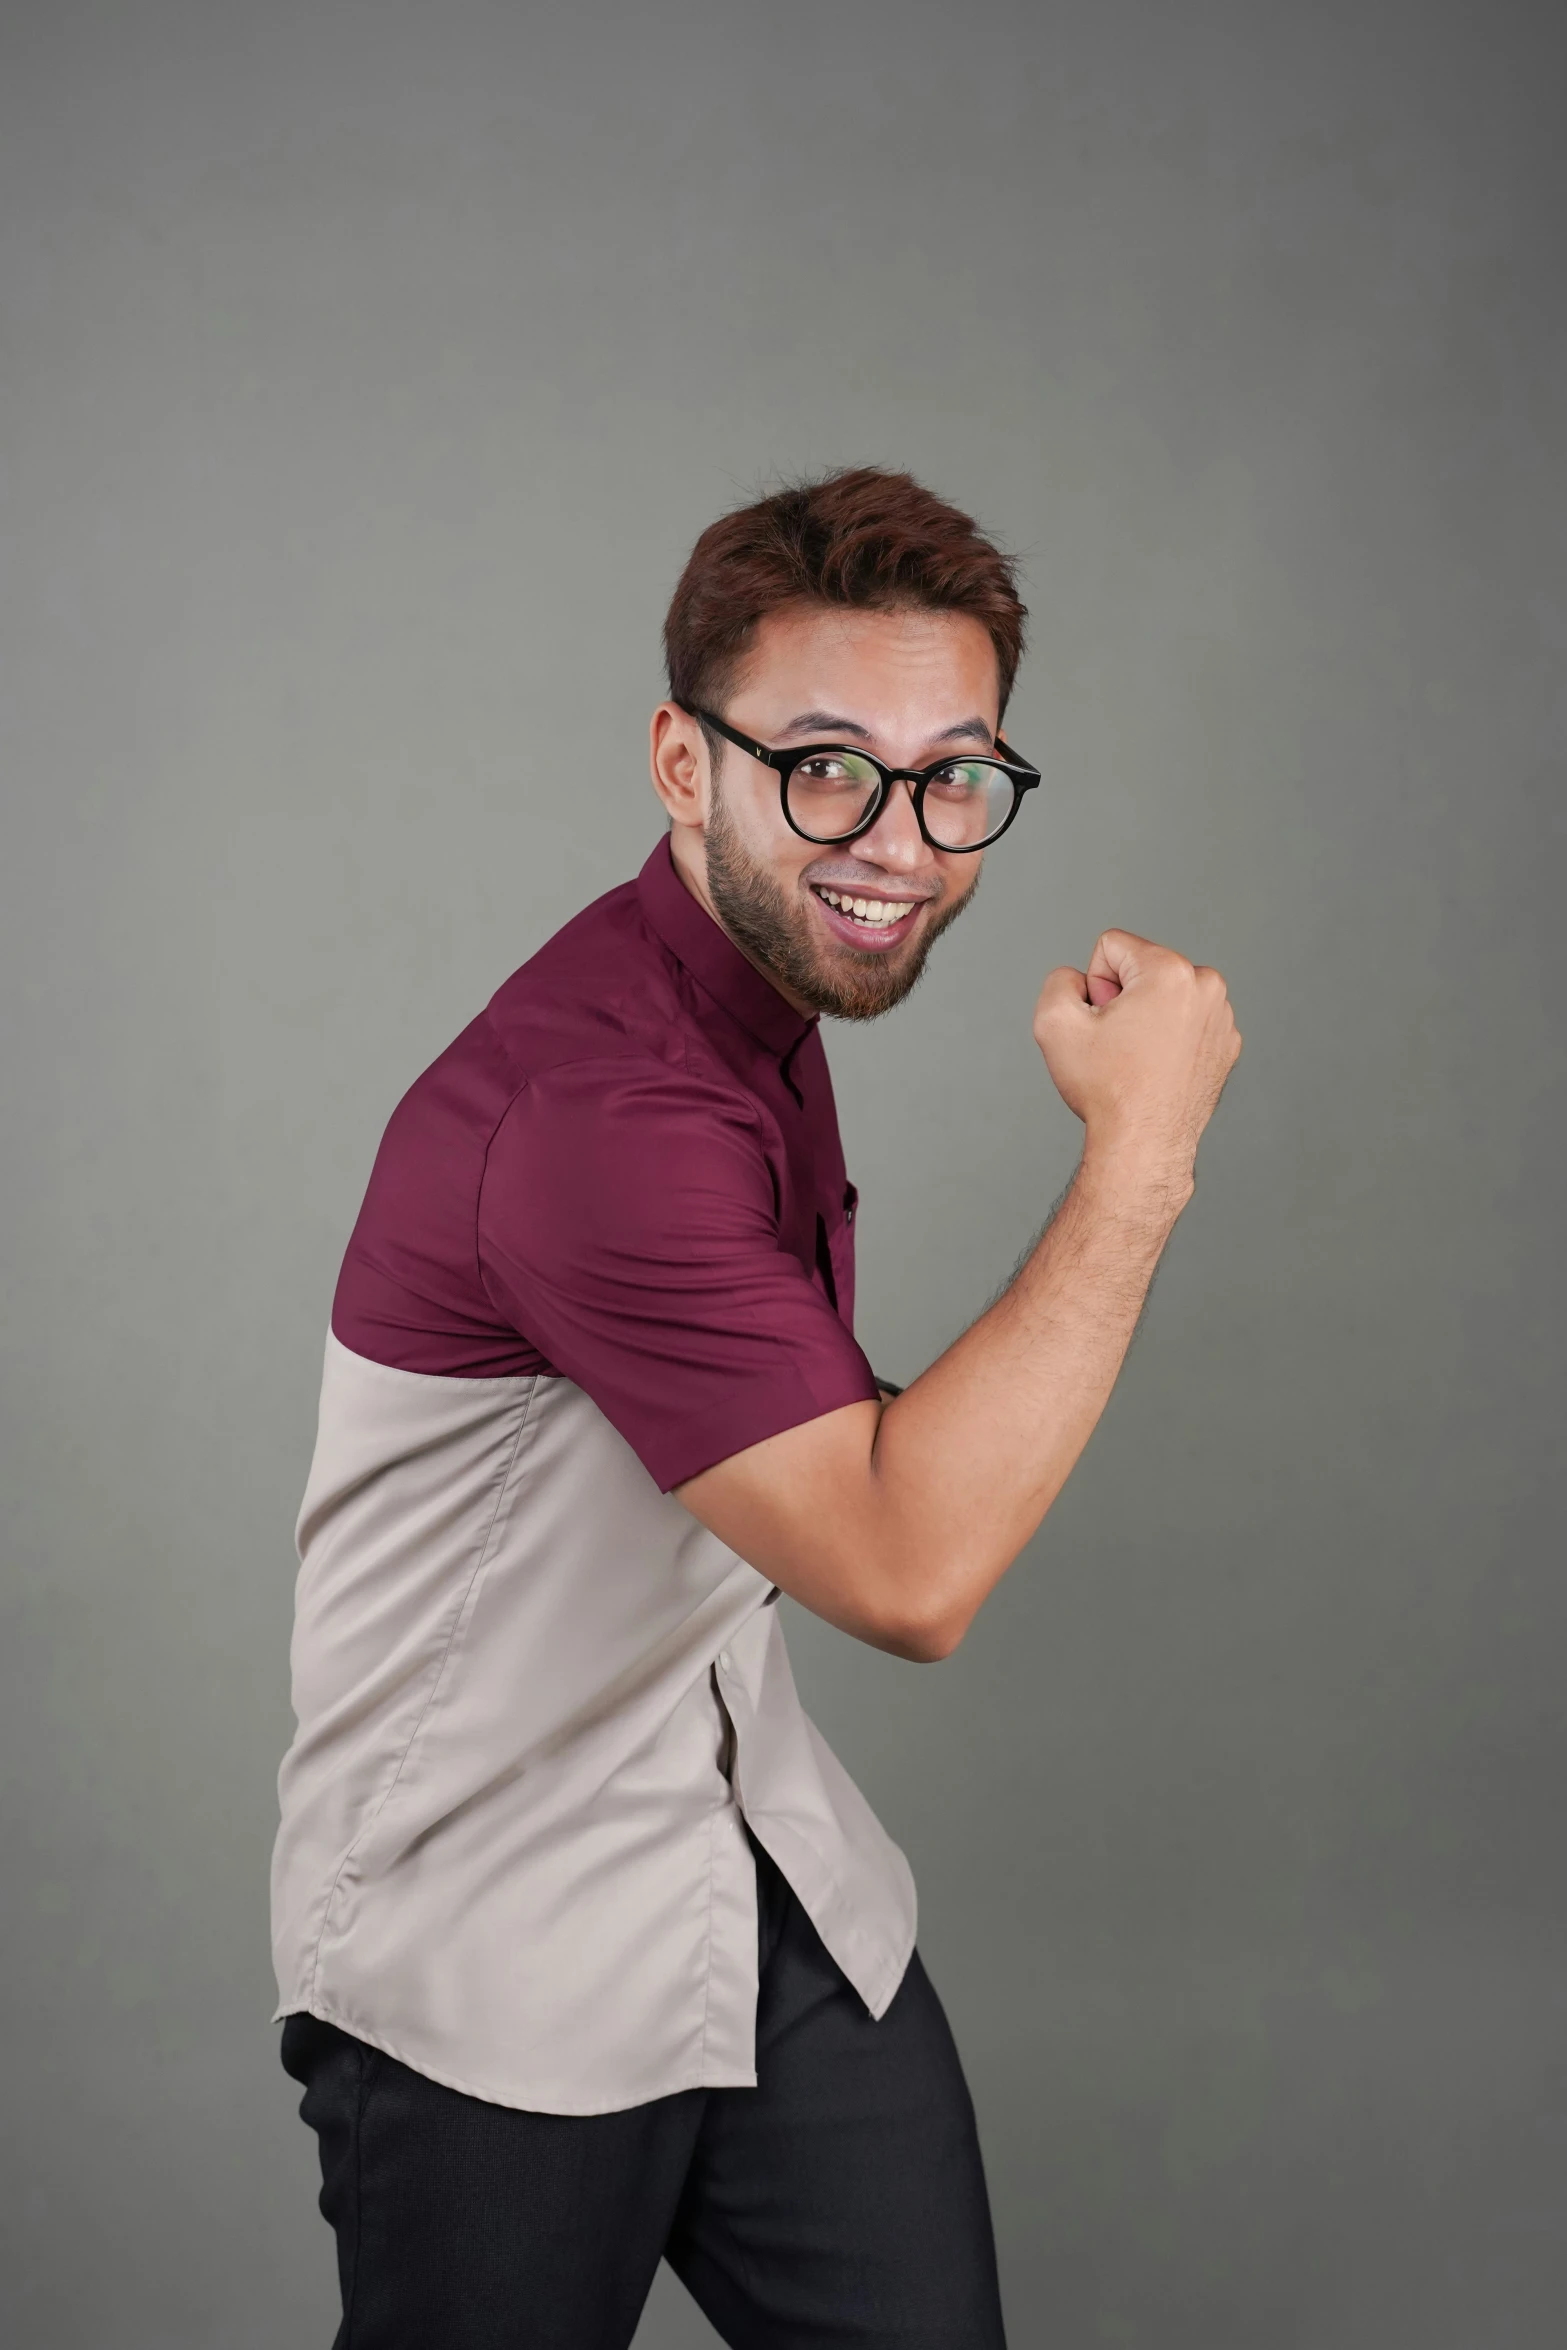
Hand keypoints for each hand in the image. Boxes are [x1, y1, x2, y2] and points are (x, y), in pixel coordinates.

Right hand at [1032, 930, 1242, 1179]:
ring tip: (1139, 1058)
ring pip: (1164, 996)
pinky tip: (1158, 1069)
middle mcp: (1206, 986)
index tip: (1103, 1022)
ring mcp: (1222, 1017)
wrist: (1144, 1143)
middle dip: (1122, 1000)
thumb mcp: (1054, 1024)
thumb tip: (1078, 980)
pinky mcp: (1226, 1044)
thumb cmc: (1107, 1089)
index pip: (1112, 947)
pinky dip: (1168, 1039)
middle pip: (1142, 969)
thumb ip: (1059, 981)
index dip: (1094, 985)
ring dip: (1146, 1018)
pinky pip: (1186, 1022)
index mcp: (1171, 971)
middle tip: (1119, 1044)